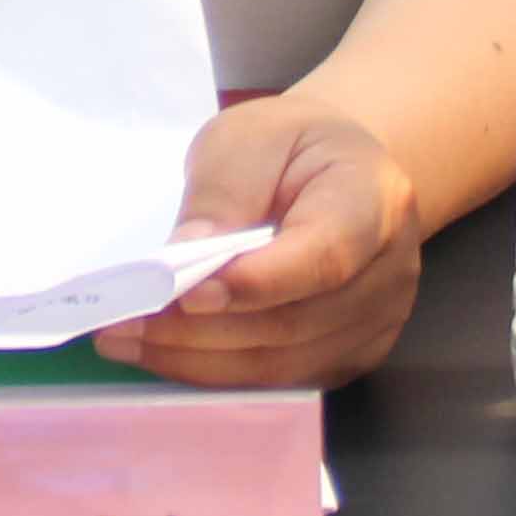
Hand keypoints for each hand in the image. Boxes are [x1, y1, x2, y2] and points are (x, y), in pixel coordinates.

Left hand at [95, 92, 421, 389]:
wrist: (340, 168)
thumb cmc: (292, 147)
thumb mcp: (250, 136)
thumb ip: (222, 192)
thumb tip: (183, 258)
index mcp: (374, 198)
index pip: (324, 256)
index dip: (256, 283)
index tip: (186, 293)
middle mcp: (390, 271)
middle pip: (295, 322)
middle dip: (201, 330)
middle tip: (125, 322)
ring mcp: (377, 322)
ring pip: (283, 364)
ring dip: (198, 360)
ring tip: (128, 341)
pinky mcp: (351, 354)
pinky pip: (281, 379)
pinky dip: (218, 370)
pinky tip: (167, 352)